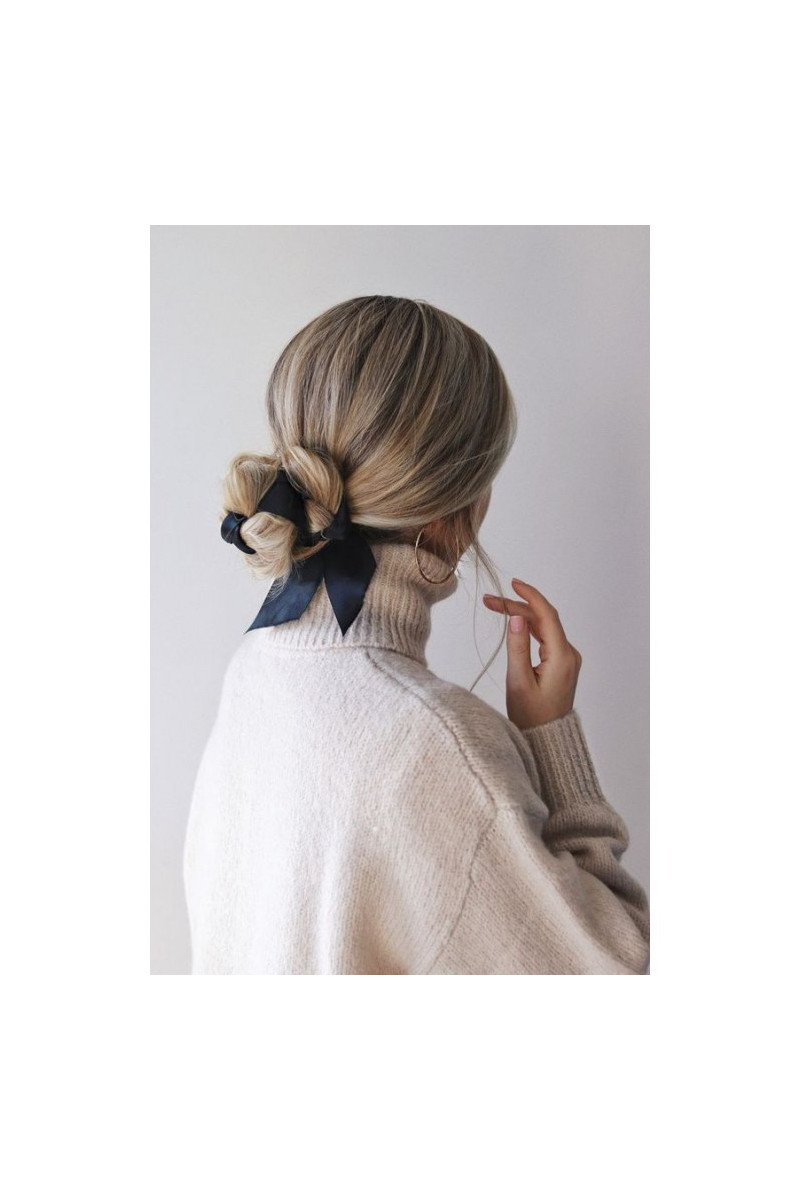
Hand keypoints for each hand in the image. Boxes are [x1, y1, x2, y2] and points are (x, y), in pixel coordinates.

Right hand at [482, 577, 581, 730]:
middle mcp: (570, 655)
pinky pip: (546, 638)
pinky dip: (529, 628)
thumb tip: (517, 617)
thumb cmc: (531, 717)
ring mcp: (567, 659)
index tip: (513, 583)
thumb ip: (517, 647)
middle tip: (490, 601)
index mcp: (562, 657)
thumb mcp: (518, 681)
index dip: (530, 596)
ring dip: (522, 616)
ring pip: (544, 628)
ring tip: (495, 608)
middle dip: (518, 607)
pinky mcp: (561, 664)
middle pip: (544, 619)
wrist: (546, 740)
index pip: (547, 616)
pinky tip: (514, 623)